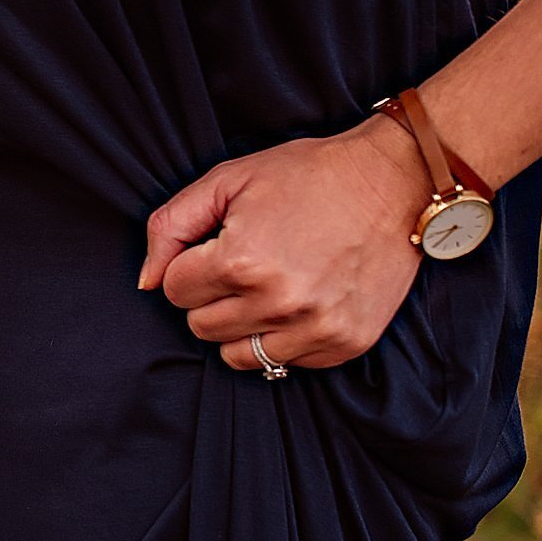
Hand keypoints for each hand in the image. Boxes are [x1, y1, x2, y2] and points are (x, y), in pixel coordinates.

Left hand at [135, 113, 433, 370]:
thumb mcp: (226, 181)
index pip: (174, 292)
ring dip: (240, 325)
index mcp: (241, 262)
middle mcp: (279, 303)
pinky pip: (284, 364)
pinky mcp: (346, 344)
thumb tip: (147, 282)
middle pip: (200, 327)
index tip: (216, 247)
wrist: (394, 182)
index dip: (189, 266)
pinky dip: (282, 340)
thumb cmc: (306, 176)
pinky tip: (298, 302)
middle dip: (210, 297)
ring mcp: (316, 328)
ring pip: (237, 356)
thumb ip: (170, 227)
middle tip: (242, 265)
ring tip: (265, 287)